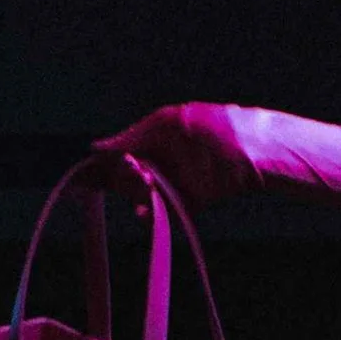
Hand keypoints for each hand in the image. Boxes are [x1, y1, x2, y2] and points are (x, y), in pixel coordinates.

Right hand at [91, 100, 255, 205]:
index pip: (120, 153)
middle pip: (129, 177)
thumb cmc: (214, 126)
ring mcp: (178, 180)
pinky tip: (147, 213)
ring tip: (145, 190)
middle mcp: (164, 159)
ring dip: (139, 197)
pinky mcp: (193, 200)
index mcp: (155, 137)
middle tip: (134, 176)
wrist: (256, 150)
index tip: (84, 177)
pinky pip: (167, 212)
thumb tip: (96, 148)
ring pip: (145, 196)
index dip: (102, 166)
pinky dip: (155, 216)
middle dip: (124, 180)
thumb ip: (132, 136)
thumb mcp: (169, 123)